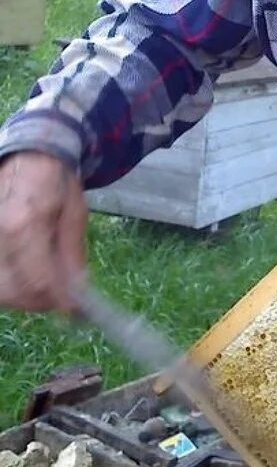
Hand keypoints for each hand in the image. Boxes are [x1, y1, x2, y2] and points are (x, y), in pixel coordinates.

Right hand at [0, 152, 86, 313]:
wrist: (28, 157)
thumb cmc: (55, 182)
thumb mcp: (75, 213)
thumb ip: (72, 254)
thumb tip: (76, 292)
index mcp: (24, 223)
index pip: (37, 279)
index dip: (57, 300)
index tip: (74, 309)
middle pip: (12, 291)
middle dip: (39, 302)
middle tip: (60, 300)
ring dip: (22, 297)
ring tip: (46, 287)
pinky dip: (9, 286)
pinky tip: (27, 278)